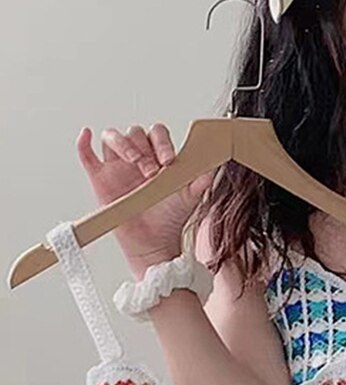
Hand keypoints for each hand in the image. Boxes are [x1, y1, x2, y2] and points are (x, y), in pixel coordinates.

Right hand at [76, 123, 214, 275]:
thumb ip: (200, 179)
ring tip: (134, 165)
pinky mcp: (100, 179)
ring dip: (122, 145)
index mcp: (158, 157)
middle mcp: (138, 157)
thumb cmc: (171, 218)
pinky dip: (84, 142)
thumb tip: (214, 163)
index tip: (168, 161)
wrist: (155, 243)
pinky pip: (87, 155)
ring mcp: (118, 167)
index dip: (162, 142)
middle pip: (134, 133)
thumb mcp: (191, 198)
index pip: (157, 134)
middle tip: (152, 172)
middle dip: (143, 148)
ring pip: (112, 137)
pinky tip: (87, 135)